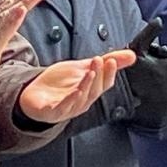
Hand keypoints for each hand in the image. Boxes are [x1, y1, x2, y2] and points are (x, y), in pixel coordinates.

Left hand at [17, 51, 135, 124]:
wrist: (34, 95)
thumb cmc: (60, 84)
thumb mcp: (84, 67)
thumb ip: (107, 61)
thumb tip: (132, 55)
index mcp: (91, 91)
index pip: (105, 83)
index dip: (109, 72)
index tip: (112, 60)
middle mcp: (82, 101)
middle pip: (94, 90)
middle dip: (98, 75)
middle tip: (100, 60)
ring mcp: (68, 108)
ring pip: (81, 98)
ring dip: (87, 85)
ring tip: (90, 72)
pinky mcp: (51, 111)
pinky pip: (63, 108)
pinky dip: (70, 101)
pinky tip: (75, 91)